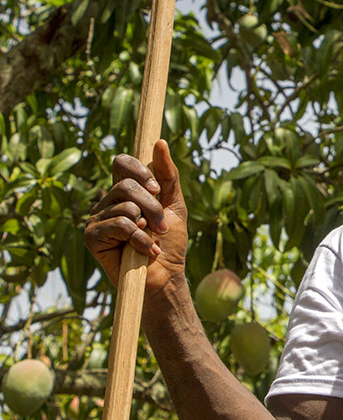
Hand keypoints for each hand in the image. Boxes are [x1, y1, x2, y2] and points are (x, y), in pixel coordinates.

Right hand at [84, 139, 187, 297]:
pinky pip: (119, 225)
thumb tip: (160, 142)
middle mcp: (107, 202)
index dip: (140, 171)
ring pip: (125, 205)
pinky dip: (140, 239)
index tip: (158, 190)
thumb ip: (168, 176)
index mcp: (124, 192)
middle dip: (152, 206)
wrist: (166, 276)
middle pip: (126, 185)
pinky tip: (147, 251)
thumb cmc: (170, 243)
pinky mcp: (91, 237)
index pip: (122, 163)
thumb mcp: (175, 205)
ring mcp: (97, 219)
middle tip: (163, 227)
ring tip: (154, 241)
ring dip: (149, 225)